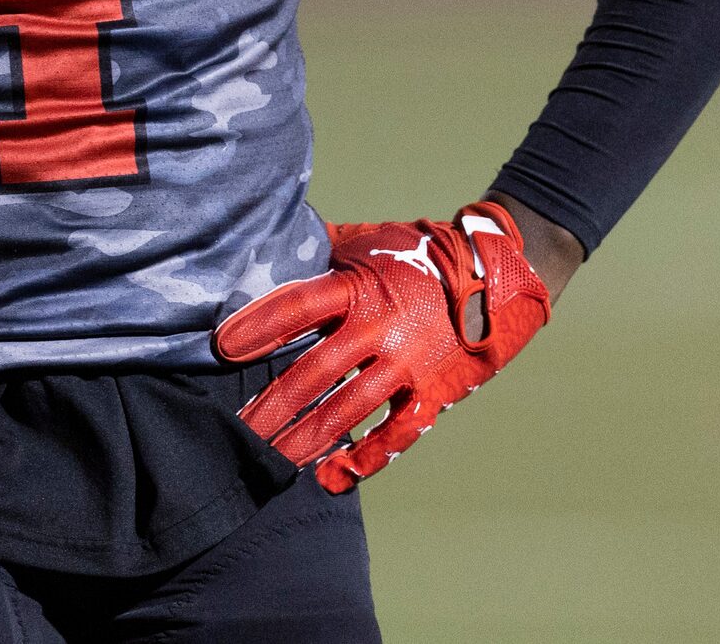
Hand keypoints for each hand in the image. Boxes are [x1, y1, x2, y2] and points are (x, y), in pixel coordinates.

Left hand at [214, 200, 552, 492]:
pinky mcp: (432, 392)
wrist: (496, 274)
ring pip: (347, 410)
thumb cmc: (417, 253)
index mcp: (360, 286)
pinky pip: (395, 434)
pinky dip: (365, 460)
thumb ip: (317, 250)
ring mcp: (408, 364)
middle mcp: (381, 327)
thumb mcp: (366, 241)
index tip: (222, 348)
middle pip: (314, 372)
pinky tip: (331, 478)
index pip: (298, 306)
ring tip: (269, 460)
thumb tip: (264, 247)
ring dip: (305, 439)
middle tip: (235, 432)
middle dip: (271, 405)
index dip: (259, 326)